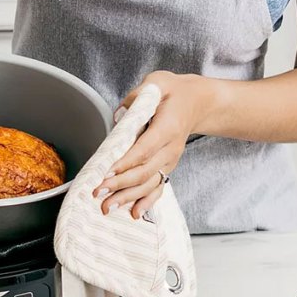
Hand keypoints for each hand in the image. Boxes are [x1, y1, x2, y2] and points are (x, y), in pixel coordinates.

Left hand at [93, 71, 206, 218]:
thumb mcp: (157, 83)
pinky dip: (147, 202)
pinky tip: (134, 213)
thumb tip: (119, 115)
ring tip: (108, 207)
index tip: (108, 171)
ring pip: (149, 183)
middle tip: (98, 192)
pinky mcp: (167, 166)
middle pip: (144, 171)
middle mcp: (170, 148)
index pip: (145, 148)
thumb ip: (138, 96)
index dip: (126, 162)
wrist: (198, 103)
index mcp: (167, 127)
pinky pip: (158, 187)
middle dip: (120, 184)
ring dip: (128, 197)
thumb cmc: (174, 93)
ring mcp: (170, 160)